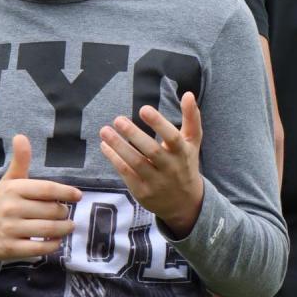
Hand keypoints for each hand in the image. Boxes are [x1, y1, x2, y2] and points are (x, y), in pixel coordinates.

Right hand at [0, 134, 80, 268]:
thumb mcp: (8, 181)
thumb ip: (20, 161)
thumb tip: (21, 136)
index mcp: (14, 189)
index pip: (46, 189)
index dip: (66, 192)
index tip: (78, 195)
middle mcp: (11, 208)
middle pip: (51, 210)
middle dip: (64, 212)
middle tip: (66, 213)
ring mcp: (10, 229)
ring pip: (48, 229)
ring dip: (64, 229)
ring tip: (67, 226)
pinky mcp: (10, 249)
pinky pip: (39, 248)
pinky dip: (52, 245)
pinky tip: (55, 241)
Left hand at [99, 92, 203, 237]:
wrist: (184, 203)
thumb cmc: (186, 163)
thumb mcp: (192, 142)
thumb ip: (192, 117)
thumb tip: (188, 94)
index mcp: (182, 153)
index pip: (172, 137)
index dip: (158, 123)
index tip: (144, 109)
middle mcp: (170, 168)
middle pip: (151, 151)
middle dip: (133, 135)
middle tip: (118, 119)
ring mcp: (156, 182)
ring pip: (135, 163)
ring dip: (118, 146)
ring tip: (105, 130)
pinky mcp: (142, 192)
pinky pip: (126, 173)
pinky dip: (114, 159)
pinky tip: (105, 146)